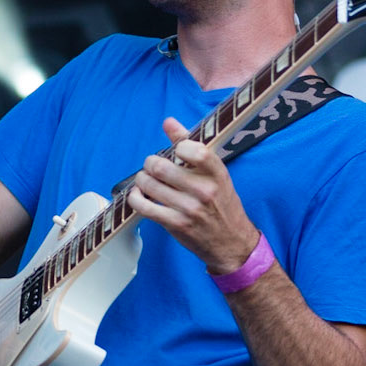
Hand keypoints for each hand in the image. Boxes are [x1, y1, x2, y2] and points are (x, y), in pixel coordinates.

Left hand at [126, 118, 261, 275]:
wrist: (231, 242)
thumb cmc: (222, 204)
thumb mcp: (216, 175)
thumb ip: (192, 146)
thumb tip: (168, 122)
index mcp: (218, 174)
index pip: (196, 150)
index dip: (178, 146)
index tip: (176, 152)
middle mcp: (205, 191)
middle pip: (162, 166)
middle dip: (151, 163)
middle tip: (152, 166)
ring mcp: (189, 209)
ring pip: (149, 184)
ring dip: (142, 179)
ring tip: (145, 180)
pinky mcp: (175, 224)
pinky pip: (143, 206)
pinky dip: (135, 198)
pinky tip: (138, 195)